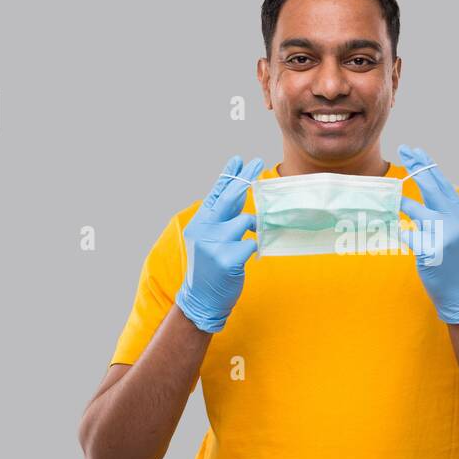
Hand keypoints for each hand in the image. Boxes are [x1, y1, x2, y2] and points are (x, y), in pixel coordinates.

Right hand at [174, 155, 263, 332]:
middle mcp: (203, 229)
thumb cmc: (210, 267)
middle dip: (244, 179)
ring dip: (252, 225)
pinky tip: (252, 252)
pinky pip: (251, 243)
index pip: (215, 193)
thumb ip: (222, 216)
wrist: (200, 298)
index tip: (239, 159)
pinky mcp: (226, 260)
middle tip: (258, 162)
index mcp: (199, 222)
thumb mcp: (210, 237)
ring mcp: (213, 244)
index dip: (229, 176)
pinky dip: (255, 246)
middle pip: (228, 198)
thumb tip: (237, 192)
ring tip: (251, 233)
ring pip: (244, 221)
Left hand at [397, 144, 458, 324]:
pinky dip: (401, 231)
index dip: (428, 166)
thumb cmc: (453, 260)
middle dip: (417, 168)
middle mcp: (456, 221)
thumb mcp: (455, 231)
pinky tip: (396, 230)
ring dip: (402, 203)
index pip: (443, 184)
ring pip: (417, 211)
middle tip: (404, 151)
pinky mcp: (431, 251)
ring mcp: (445, 236)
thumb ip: (442, 211)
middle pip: (433, 188)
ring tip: (391, 197)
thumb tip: (424, 188)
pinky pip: (409, 235)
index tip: (416, 151)